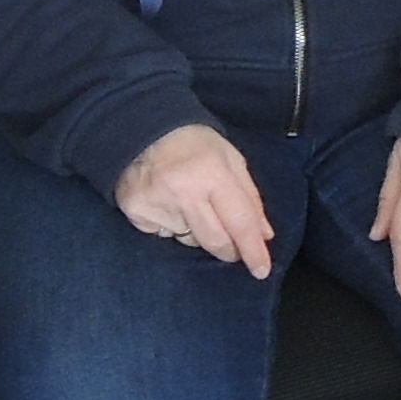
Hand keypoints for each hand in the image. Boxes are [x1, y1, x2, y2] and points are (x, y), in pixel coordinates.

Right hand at [114, 125, 277, 276]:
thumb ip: (250, 198)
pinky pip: (164, 235)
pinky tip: (168, 204)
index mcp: (212, 173)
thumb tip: (263, 236)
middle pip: (215, 241)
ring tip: (190, 204)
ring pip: (190, 241)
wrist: (142, 129)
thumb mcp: (231, 160)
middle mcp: (184, 191)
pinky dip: (172, 226)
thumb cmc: (193, 143)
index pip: (239, 222)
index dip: (253, 250)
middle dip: (229, 249)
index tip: (261, 270)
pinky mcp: (137, 212)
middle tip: (232, 244)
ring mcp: (157, 204)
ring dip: (198, 232)